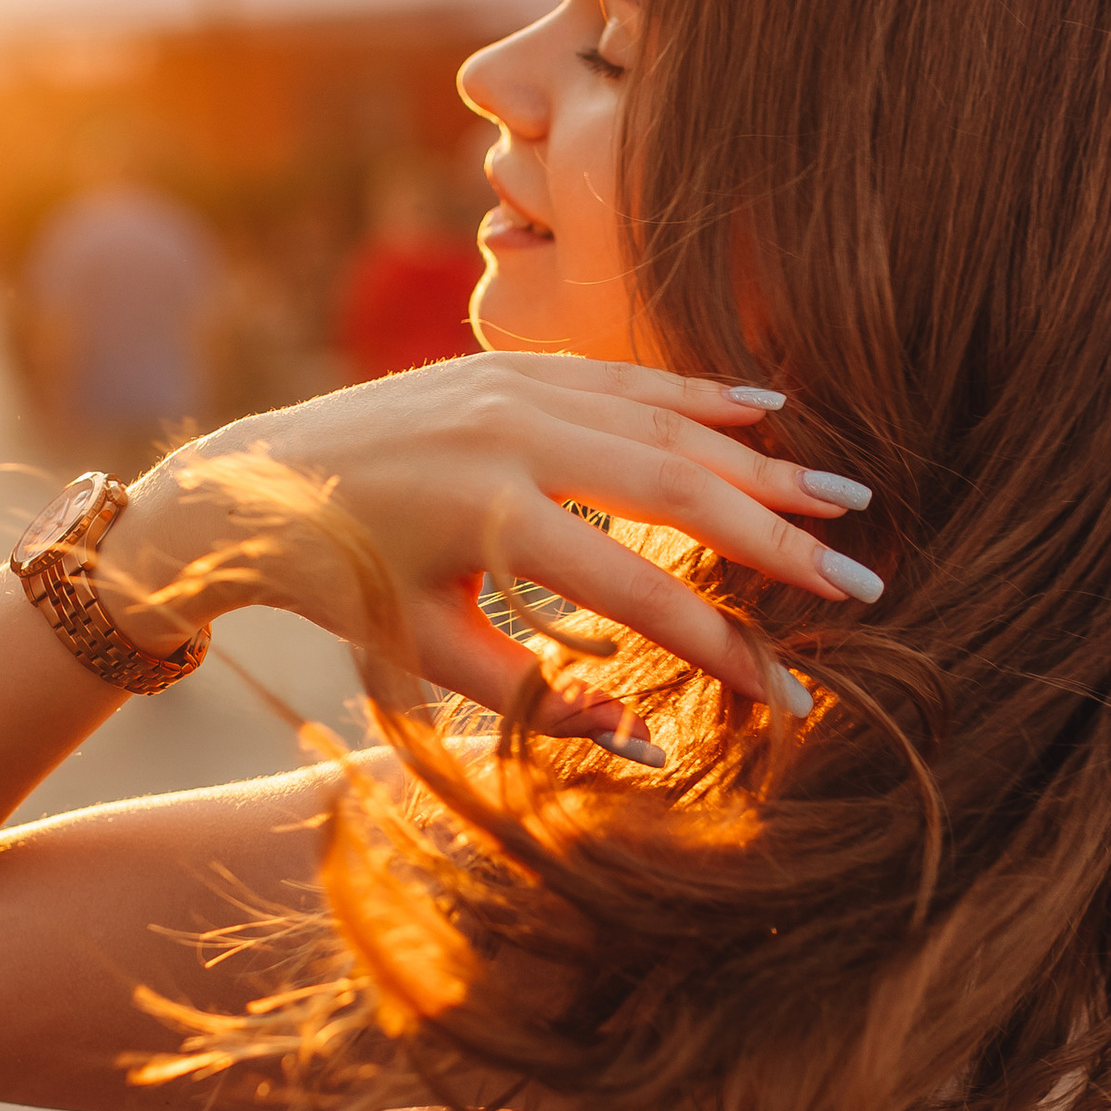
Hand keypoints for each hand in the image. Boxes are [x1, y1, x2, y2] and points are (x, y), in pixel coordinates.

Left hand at [114, 355, 880, 752]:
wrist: (249, 486)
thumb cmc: (342, 587)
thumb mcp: (427, 658)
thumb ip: (540, 700)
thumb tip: (649, 746)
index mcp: (491, 520)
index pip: (640, 590)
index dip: (722, 644)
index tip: (791, 689)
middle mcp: (511, 437)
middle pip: (678, 489)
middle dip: (778, 539)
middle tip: (861, 581)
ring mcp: (511, 389)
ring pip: (664, 424)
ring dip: (760, 461)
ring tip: (841, 497)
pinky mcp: (507, 364)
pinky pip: (625, 379)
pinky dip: (699, 397)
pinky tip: (767, 411)